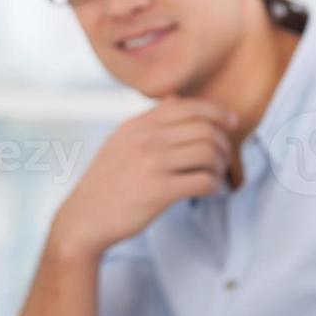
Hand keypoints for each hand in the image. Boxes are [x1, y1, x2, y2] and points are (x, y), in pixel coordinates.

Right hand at [51, 97, 236, 259]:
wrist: (84, 220)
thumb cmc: (106, 184)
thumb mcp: (120, 143)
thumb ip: (148, 121)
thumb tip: (174, 96)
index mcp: (136, 125)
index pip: (188, 106)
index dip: (217, 112)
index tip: (231, 123)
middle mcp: (144, 139)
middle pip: (204, 129)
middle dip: (222, 144)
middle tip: (222, 160)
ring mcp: (151, 164)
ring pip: (208, 153)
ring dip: (220, 166)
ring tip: (216, 176)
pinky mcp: (159, 191)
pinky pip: (203, 180)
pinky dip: (215, 186)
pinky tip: (211, 191)